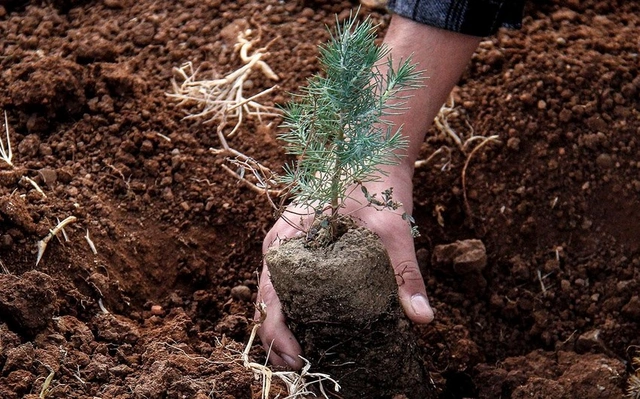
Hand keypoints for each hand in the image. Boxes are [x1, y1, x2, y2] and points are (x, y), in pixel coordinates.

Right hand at [255, 168, 433, 369]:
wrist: (370, 151)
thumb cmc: (373, 184)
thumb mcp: (390, 228)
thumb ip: (404, 273)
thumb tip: (421, 318)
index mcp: (285, 244)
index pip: (268, 302)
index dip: (278, 338)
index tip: (300, 360)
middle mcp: (281, 252)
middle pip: (270, 308)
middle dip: (283, 343)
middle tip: (310, 369)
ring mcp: (291, 252)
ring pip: (279, 301)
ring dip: (292, 331)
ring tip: (316, 358)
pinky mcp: (306, 253)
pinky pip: (295, 289)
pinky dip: (302, 314)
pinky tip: (324, 331)